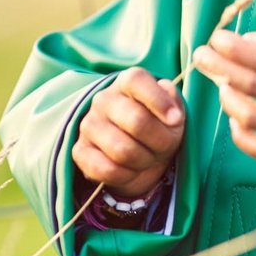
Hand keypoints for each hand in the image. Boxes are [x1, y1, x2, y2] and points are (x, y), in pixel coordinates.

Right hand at [72, 68, 184, 196]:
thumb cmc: (159, 126)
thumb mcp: (174, 112)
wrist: (141, 154)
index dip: (159, 101)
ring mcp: (88, 125)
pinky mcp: (80, 151)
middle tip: (164, 146)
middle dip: (160, 141)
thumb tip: (169, 99)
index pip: (136, 81)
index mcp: (127, 83)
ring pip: (123, 150)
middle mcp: (103, 99)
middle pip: (137, 121)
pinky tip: (131, 169)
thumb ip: (174, 101)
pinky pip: (107, 169)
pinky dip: (127, 175)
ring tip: (148, 157)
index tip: (176, 120)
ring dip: (144, 160)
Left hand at [193, 23, 255, 162]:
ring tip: (221, 84)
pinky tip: (234, 118)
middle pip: (252, 85)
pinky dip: (241, 137)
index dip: (234, 48)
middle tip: (202, 55)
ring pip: (251, 117)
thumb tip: (247, 40)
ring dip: (226, 98)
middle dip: (219, 67)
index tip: (217, 39)